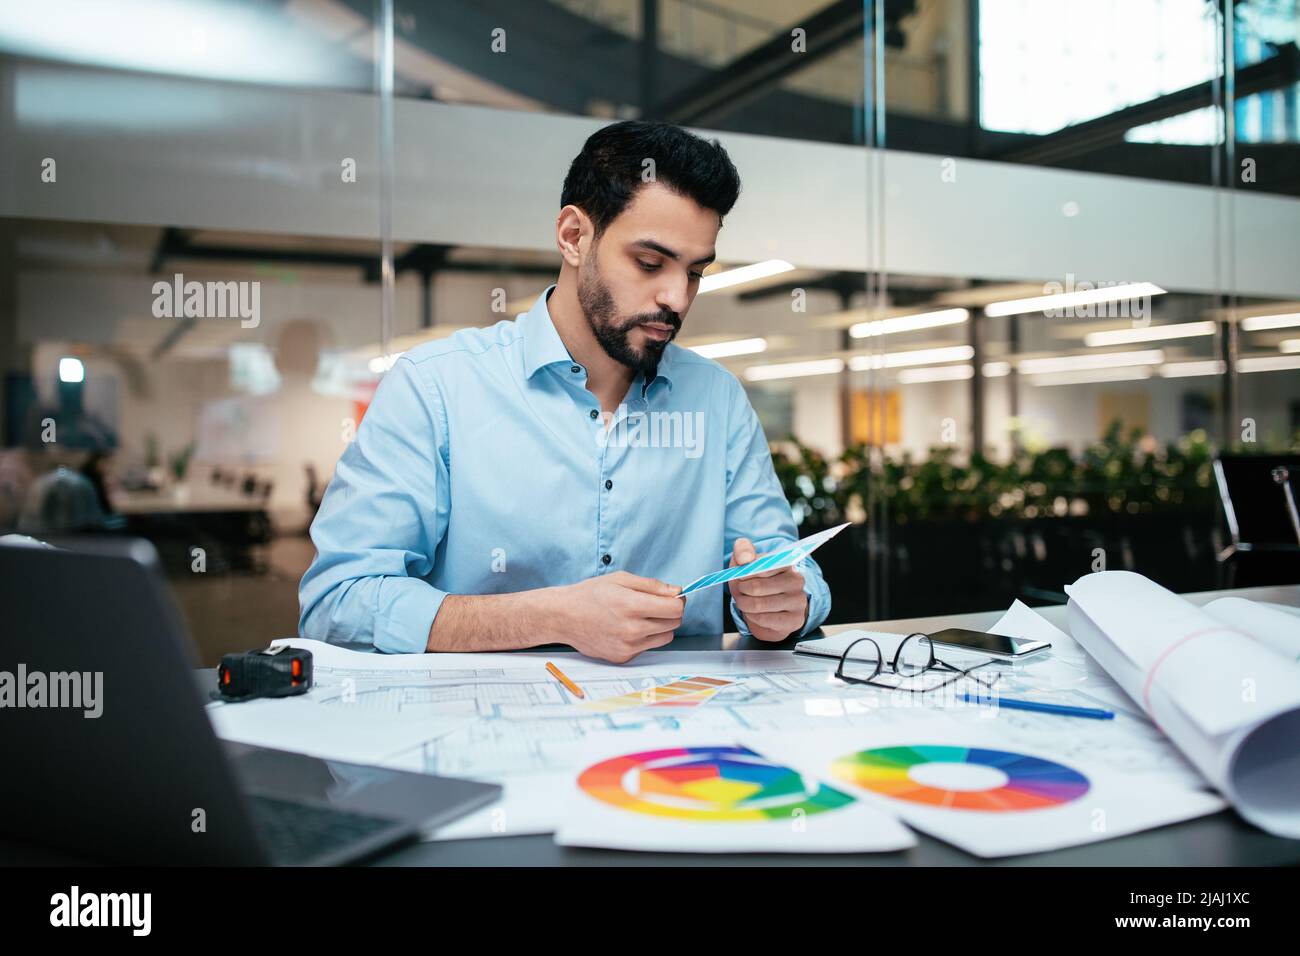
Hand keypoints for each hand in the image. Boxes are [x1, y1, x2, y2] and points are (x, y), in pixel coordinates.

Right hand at [554, 571, 682, 663]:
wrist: (564, 616)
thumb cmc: (590, 595)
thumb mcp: (621, 579)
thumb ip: (652, 585)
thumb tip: (677, 592)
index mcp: (632, 605)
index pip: (675, 608)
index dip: (678, 600)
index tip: (672, 597)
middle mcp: (632, 629)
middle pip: (674, 623)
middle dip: (670, 612)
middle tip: (655, 605)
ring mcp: (628, 646)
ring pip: (665, 637)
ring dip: (660, 626)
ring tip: (641, 617)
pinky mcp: (623, 657)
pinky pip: (648, 647)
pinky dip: (645, 638)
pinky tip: (627, 629)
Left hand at [727, 538, 807, 641]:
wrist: (766, 606)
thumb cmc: (755, 580)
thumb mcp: (746, 561)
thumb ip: (743, 551)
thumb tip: (745, 558)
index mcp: (786, 563)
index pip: (762, 565)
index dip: (744, 573)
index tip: (739, 577)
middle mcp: (796, 581)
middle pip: (756, 587)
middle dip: (741, 591)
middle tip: (740, 591)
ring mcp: (798, 601)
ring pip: (758, 605)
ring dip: (744, 605)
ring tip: (745, 602)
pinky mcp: (795, 620)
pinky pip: (764, 620)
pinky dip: (752, 618)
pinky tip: (755, 614)